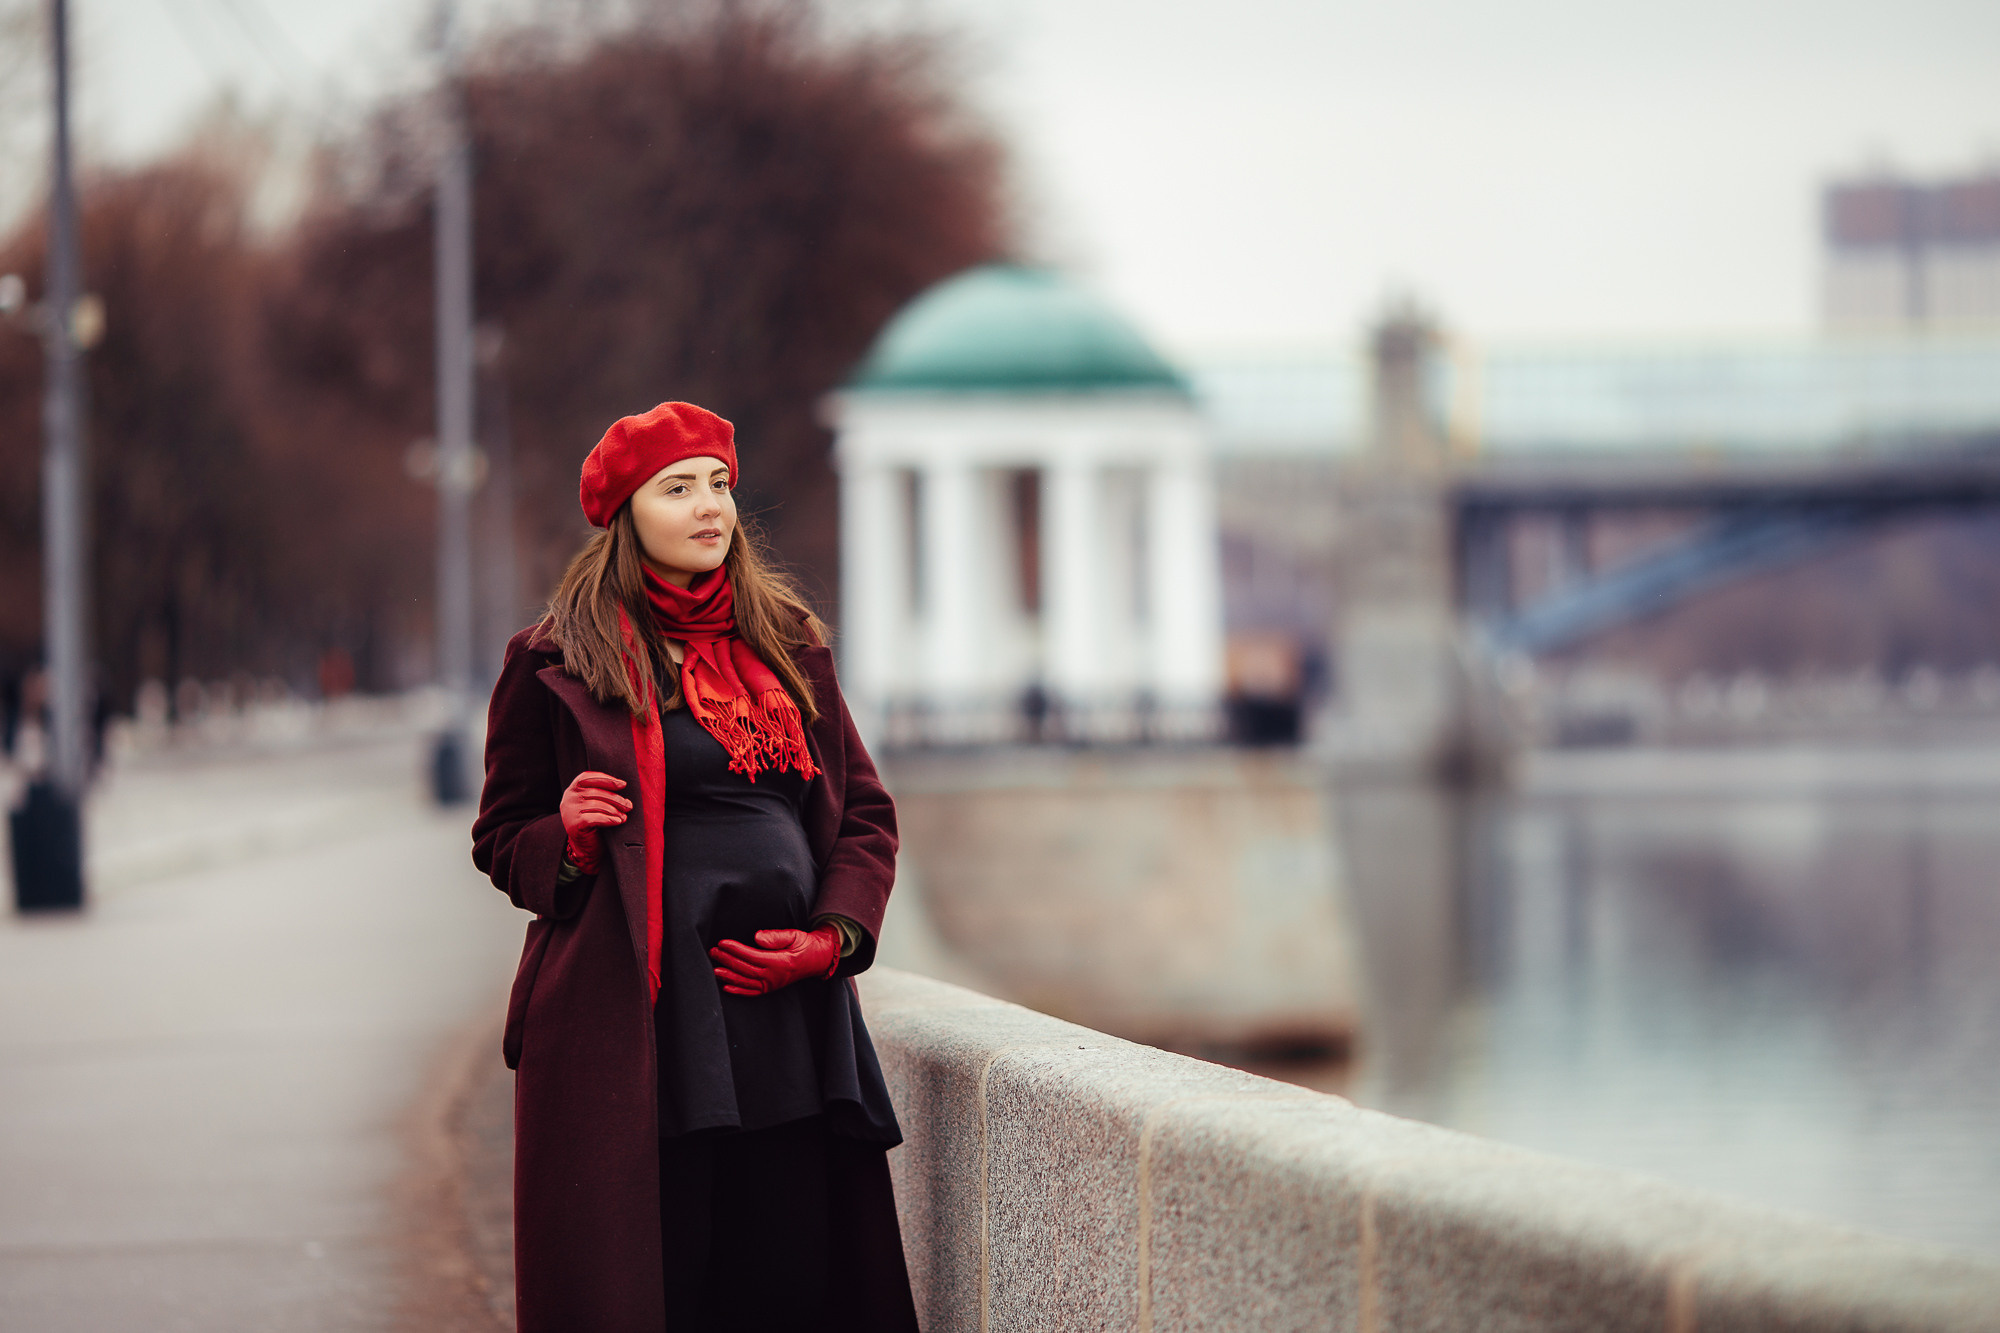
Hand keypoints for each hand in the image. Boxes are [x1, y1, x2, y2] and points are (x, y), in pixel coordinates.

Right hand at [558, 771, 629, 873]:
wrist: (586, 847)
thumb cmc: (594, 822)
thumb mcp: (596, 803)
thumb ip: (602, 792)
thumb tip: (622, 785)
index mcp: (573, 789)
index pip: (588, 777)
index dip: (606, 779)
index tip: (623, 784)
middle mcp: (569, 798)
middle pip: (595, 792)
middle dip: (616, 798)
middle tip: (628, 805)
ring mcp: (569, 811)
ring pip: (597, 805)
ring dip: (615, 810)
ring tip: (624, 816)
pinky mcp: (573, 824)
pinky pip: (595, 818)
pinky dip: (609, 819)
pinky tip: (618, 821)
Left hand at [709, 925, 840, 995]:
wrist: (818, 959)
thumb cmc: (806, 945)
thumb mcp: (795, 935)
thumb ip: (776, 936)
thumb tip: (757, 937)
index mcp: (779, 962)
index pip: (752, 956)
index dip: (736, 950)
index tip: (723, 943)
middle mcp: (774, 976)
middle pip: (745, 969)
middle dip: (727, 960)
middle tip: (714, 952)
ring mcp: (771, 984)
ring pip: (746, 982)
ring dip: (728, 976)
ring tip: (714, 968)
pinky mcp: (770, 987)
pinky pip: (752, 992)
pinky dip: (739, 991)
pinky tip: (726, 986)